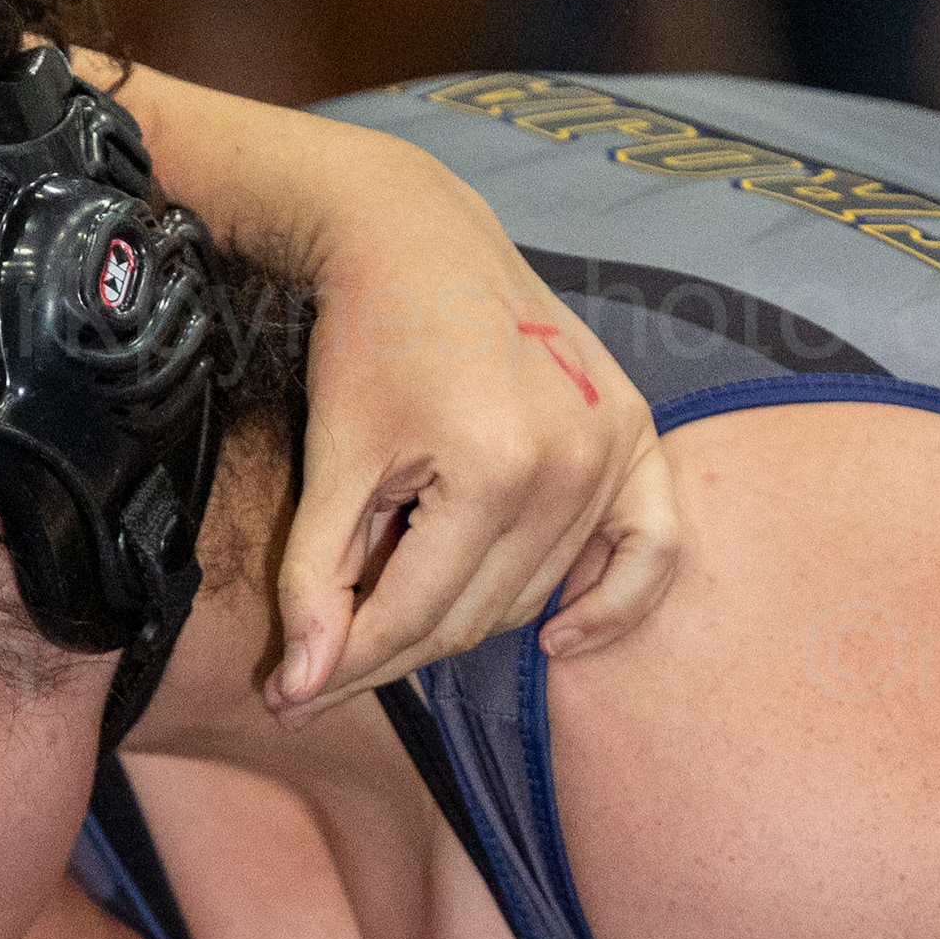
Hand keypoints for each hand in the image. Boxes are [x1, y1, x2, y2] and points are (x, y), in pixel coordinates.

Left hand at [269, 154, 681, 711]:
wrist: (420, 241)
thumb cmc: (366, 343)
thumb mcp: (329, 461)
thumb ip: (316, 579)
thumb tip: (298, 688)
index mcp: (491, 467)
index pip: (416, 614)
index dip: (345, 665)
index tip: (288, 697)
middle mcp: (568, 467)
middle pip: (473, 618)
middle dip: (389, 653)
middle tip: (320, 670)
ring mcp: (612, 452)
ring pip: (530, 596)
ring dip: (462, 617)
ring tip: (392, 613)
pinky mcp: (636, 437)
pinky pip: (650, 551)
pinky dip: (613, 604)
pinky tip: (561, 638)